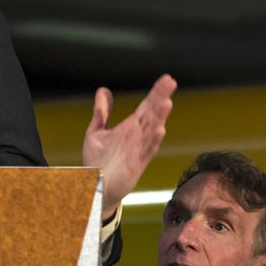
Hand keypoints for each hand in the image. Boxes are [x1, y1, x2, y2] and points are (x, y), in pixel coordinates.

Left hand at [82, 74, 176, 217]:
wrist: (94, 186)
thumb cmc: (98, 161)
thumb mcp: (96, 131)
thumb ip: (101, 112)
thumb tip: (104, 90)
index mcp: (131, 127)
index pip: (146, 106)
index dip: (156, 92)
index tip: (167, 79)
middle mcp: (138, 136)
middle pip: (152, 114)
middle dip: (161, 98)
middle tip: (170, 82)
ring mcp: (139, 150)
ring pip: (152, 130)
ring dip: (160, 117)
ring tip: (166, 102)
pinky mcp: (136, 164)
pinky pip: (147, 151)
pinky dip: (153, 141)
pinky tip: (160, 130)